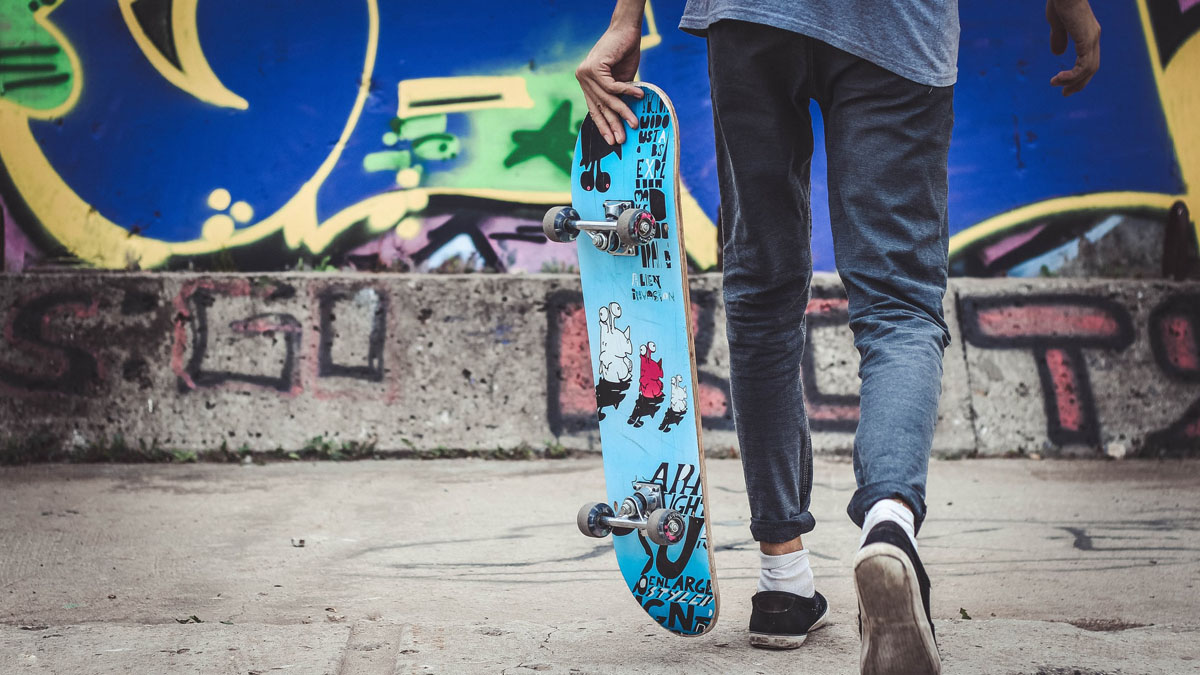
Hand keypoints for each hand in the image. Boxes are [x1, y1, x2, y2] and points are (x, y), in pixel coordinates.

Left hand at [576, 23, 643, 144]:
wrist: (625, 30)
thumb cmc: (625, 53)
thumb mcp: (621, 80)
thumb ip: (618, 96)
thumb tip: (623, 117)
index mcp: (587, 83)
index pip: (593, 109)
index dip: (603, 126)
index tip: (611, 140)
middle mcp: (582, 79)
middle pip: (599, 107)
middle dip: (612, 125)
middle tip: (621, 140)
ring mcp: (586, 73)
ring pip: (606, 99)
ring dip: (622, 112)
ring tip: (634, 123)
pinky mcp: (594, 68)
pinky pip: (612, 86)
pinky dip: (627, 91)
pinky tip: (639, 95)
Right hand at [1046, 0, 1099, 95]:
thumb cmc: (1060, 1)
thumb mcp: (1057, 23)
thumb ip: (1059, 38)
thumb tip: (1057, 53)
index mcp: (1089, 33)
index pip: (1088, 59)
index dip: (1078, 74)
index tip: (1063, 84)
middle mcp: (1094, 37)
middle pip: (1092, 68)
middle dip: (1079, 83)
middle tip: (1065, 94)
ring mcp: (1092, 39)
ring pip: (1088, 69)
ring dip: (1072, 81)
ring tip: (1055, 84)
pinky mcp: (1086, 40)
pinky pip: (1083, 65)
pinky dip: (1071, 75)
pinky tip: (1059, 78)